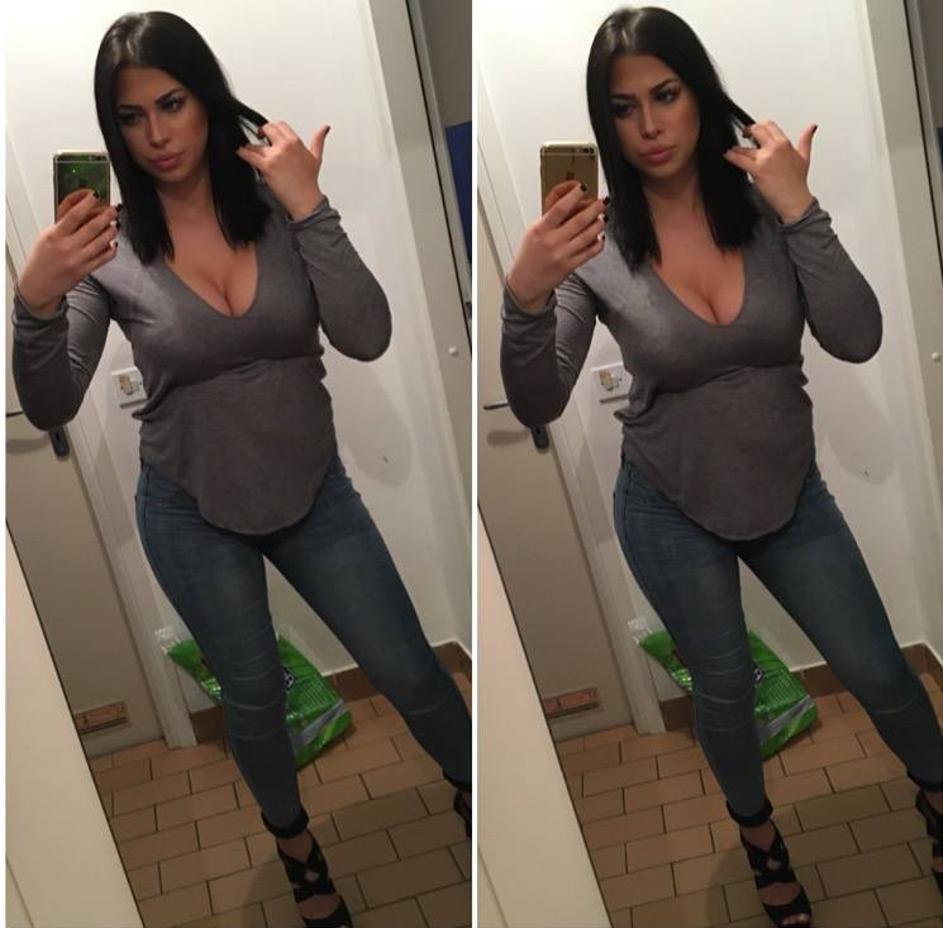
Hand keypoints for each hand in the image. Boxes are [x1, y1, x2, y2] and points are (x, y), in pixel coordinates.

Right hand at [16, 189, 117, 314]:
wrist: (39, 285)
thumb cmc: (42, 258)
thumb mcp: (47, 235)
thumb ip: (63, 221)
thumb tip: (80, 204)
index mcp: (55, 235)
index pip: (74, 215)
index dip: (87, 203)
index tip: (95, 195)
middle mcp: (67, 247)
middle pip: (92, 227)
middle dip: (106, 215)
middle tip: (113, 208)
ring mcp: (78, 260)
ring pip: (101, 242)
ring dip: (111, 231)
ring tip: (115, 223)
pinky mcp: (85, 271)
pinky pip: (104, 258)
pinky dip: (111, 249)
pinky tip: (112, 242)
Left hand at [236, 121, 328, 219]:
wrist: (305, 200)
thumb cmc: (309, 181)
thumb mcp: (316, 157)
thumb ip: (319, 140)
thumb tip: (324, 128)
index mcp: (296, 142)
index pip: (279, 125)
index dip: (273, 129)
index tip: (270, 134)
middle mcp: (286, 146)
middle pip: (267, 129)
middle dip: (261, 133)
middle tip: (259, 138)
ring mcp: (276, 156)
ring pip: (256, 144)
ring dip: (252, 148)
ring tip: (252, 153)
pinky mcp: (267, 167)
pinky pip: (249, 154)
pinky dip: (242, 153)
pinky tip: (241, 153)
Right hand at [506, 180, 605, 311]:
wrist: (525, 282)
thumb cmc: (530, 254)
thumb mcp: (533, 231)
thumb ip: (550, 217)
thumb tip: (570, 201)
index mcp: (540, 229)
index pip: (560, 208)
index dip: (574, 196)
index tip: (582, 188)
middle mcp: (552, 242)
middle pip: (579, 221)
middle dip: (594, 208)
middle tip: (602, 201)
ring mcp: (562, 255)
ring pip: (588, 236)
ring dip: (599, 224)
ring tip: (603, 217)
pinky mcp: (570, 266)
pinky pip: (590, 252)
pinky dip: (598, 243)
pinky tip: (600, 236)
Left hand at [723, 120, 817, 222]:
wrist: (794, 200)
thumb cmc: (798, 182)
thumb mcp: (804, 156)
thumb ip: (806, 139)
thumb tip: (811, 127)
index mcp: (785, 143)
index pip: (769, 125)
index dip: (759, 125)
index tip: (755, 129)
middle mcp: (775, 148)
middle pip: (757, 130)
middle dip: (748, 131)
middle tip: (744, 135)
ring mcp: (766, 159)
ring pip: (745, 147)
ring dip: (736, 148)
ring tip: (732, 150)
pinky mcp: (757, 170)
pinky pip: (740, 160)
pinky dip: (731, 156)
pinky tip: (728, 155)